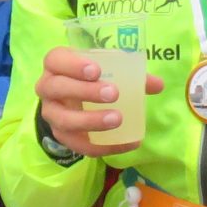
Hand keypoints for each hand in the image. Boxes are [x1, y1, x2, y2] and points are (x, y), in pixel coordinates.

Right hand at [33, 47, 163, 156]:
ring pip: (63, 120)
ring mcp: (52, 114)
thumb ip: (131, 75)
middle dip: (84, 92)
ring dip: (90, 121)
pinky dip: (102, 147)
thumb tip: (158, 84)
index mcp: (57, 65)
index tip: (97, 70)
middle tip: (114, 93)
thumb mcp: (106, 70)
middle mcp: (48, 88)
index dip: (73, 65)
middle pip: (56, 88)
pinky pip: (78, 145)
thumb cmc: (90, 78)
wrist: (71, 101)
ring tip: (117, 119)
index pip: (55, 60)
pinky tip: (125, 144)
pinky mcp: (61, 136)